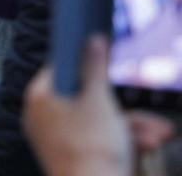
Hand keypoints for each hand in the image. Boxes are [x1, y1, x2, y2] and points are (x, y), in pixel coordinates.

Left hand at [23, 37, 138, 175]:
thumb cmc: (89, 146)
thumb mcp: (97, 98)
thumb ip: (95, 66)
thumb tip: (92, 40)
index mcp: (38, 97)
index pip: (58, 69)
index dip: (82, 64)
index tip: (103, 63)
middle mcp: (41, 118)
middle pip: (85, 100)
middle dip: (124, 109)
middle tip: (150, 117)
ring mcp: (55, 139)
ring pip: (96, 122)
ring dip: (130, 128)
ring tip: (157, 136)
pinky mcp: (70, 155)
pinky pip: (95, 141)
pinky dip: (119, 141)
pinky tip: (145, 145)